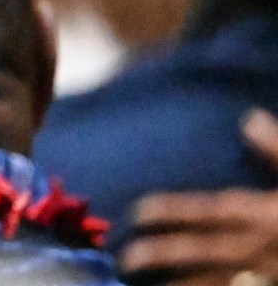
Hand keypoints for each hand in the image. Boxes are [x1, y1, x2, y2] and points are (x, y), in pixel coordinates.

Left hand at [121, 108, 277, 284]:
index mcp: (266, 216)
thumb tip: (248, 119)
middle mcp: (262, 248)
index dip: (171, 211)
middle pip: (203, 253)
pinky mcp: (275, 285)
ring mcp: (270, 274)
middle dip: (163, 256)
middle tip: (124, 258)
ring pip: (219, 285)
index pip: (208, 211)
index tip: (136, 211)